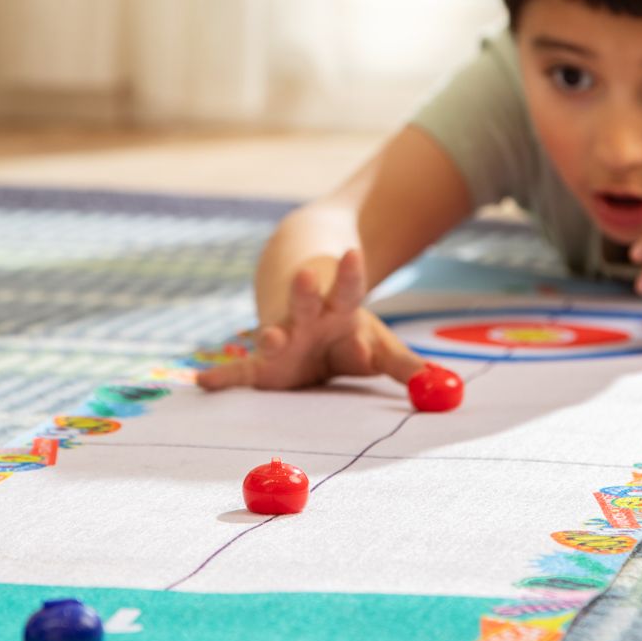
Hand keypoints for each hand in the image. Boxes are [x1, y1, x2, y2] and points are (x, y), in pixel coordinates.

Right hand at [195, 249, 425, 390]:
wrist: (302, 309)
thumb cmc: (346, 331)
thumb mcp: (377, 344)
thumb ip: (403, 365)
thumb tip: (438, 387)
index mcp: (339, 307)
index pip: (349, 287)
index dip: (351, 273)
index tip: (353, 253)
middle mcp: (306, 318)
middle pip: (307, 301)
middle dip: (308, 291)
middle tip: (309, 276)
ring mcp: (281, 338)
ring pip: (274, 332)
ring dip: (270, 335)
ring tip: (268, 338)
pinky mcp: (263, 365)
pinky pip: (241, 373)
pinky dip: (222, 379)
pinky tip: (203, 384)